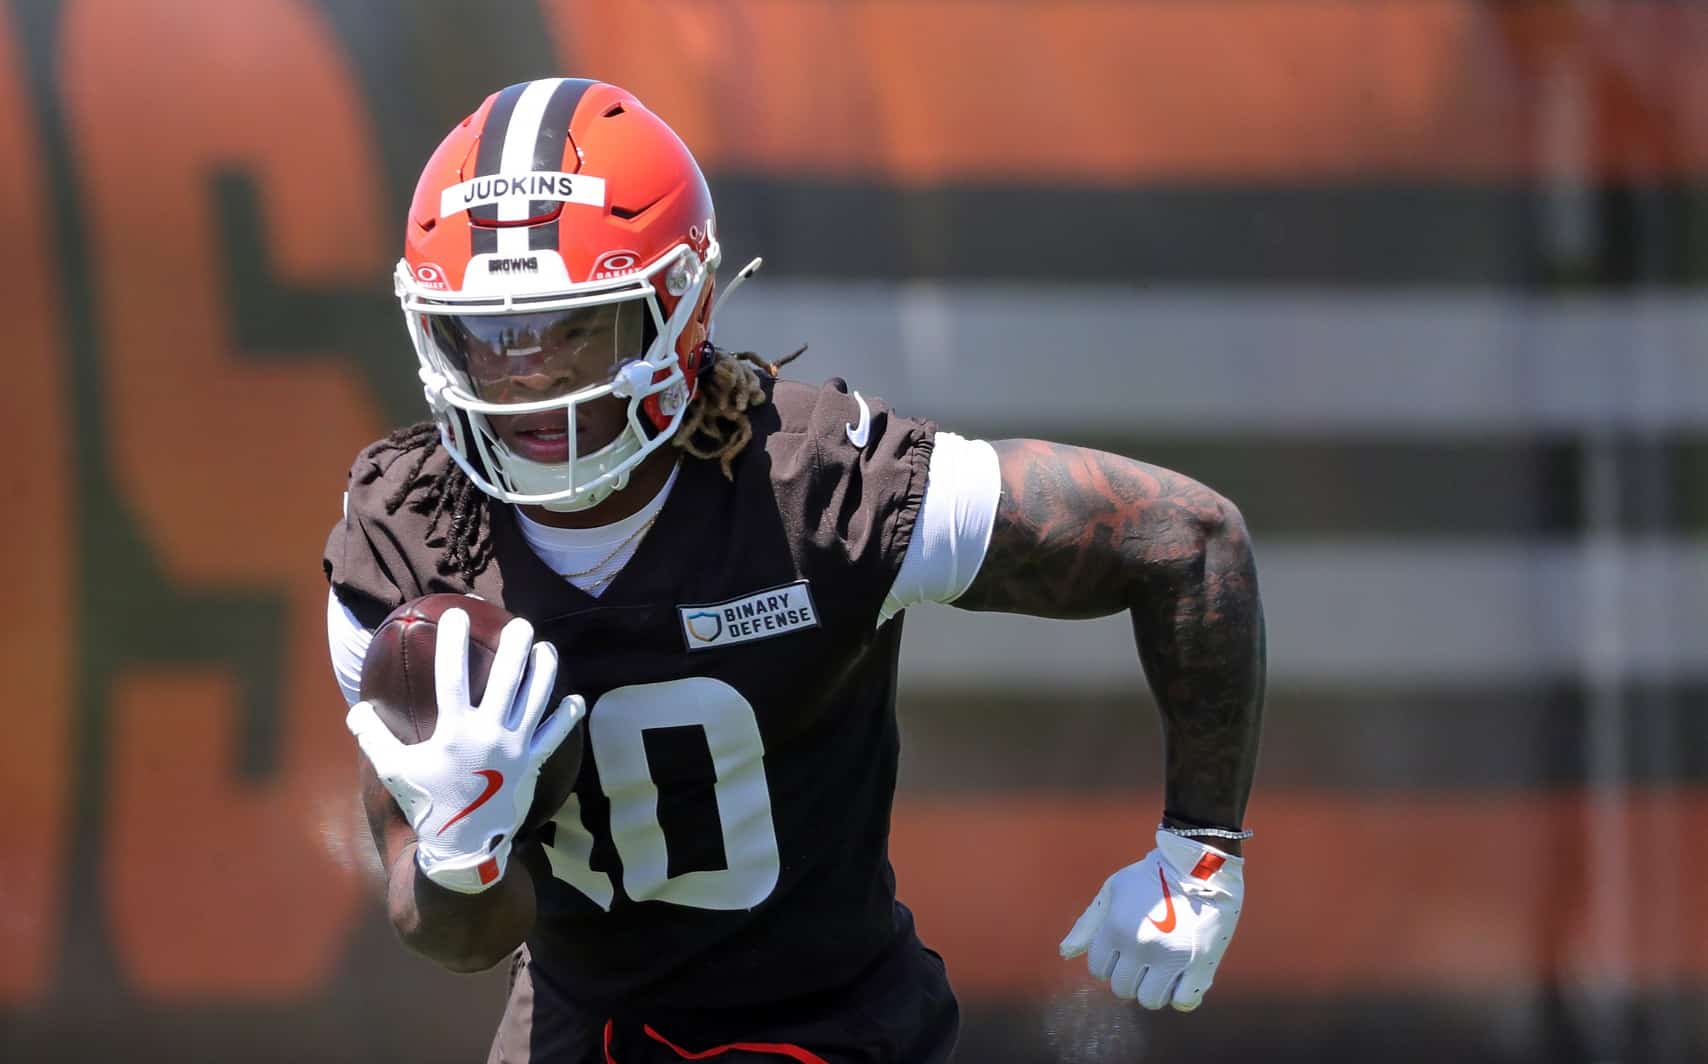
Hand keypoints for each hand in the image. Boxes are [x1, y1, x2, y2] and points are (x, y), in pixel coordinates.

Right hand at [346, 608, 583, 893]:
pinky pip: (555, 736)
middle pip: (508, 679)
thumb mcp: (394, 772)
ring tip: (546, 648)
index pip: (453, 675)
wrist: (464, 849)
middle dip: (516, 646)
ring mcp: (517, 749)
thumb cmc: (427, 805)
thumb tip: (355, 710)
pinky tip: (575, 699)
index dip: (454, 642)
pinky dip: (567, 717)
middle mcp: (490, 734)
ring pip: (537, 700)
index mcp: (455, 731)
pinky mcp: (534, 765)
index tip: (456, 614)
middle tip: (520, 622)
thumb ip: (373, 738)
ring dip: (544, 671)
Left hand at [1059, 830, 1244, 1010]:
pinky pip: (1183, 1001)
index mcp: (1116, 928)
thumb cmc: (1149, 878)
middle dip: (1129, 976)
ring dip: (1152, 989)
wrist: (1199, 865)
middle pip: (1122, 987)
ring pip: (1150, 999)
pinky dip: (1180, 996)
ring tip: (1162, 969)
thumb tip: (1064, 954)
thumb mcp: (1111, 892)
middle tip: (1143, 959)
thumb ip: (1087, 925)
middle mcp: (1141, 945)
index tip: (1122, 950)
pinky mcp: (1201, 964)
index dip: (1108, 961)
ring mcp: (1172, 957)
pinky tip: (1181, 979)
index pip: (1099, 969)